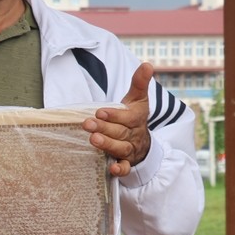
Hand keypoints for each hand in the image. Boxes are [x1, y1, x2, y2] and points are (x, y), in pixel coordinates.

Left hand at [83, 62, 153, 176]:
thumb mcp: (138, 100)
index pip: (127, 117)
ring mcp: (130, 150)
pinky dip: (120, 170)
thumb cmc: (134, 118)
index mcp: (137, 118)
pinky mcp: (126, 163)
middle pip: (120, 132)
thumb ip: (139, 83)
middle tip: (88, 124)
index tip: (99, 111)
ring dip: (108, 144)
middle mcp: (134, 134)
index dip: (114, 115)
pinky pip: (125, 168)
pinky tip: (112, 169)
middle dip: (104, 128)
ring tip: (93, 139)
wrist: (143, 142)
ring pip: (120, 148)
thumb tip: (147, 64)